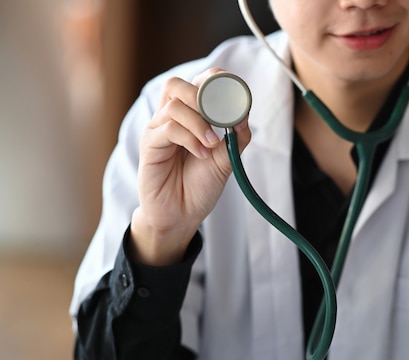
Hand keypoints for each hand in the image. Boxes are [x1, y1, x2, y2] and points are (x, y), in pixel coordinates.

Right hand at [130, 68, 251, 265]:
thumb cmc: (200, 185)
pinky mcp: (149, 146)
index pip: (198, 82)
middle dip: (203, 94)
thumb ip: (236, 137)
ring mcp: (157, 130)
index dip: (216, 80)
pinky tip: (201, 154)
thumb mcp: (226, 160)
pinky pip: (168, 129)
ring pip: (174, 106)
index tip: (236, 94)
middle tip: (221, 115)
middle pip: (177, 85)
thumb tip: (244, 114)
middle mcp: (171, 118)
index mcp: (191, 116)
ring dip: (199, 122)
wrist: (182, 215)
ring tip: (212, 144)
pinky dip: (190, 138)